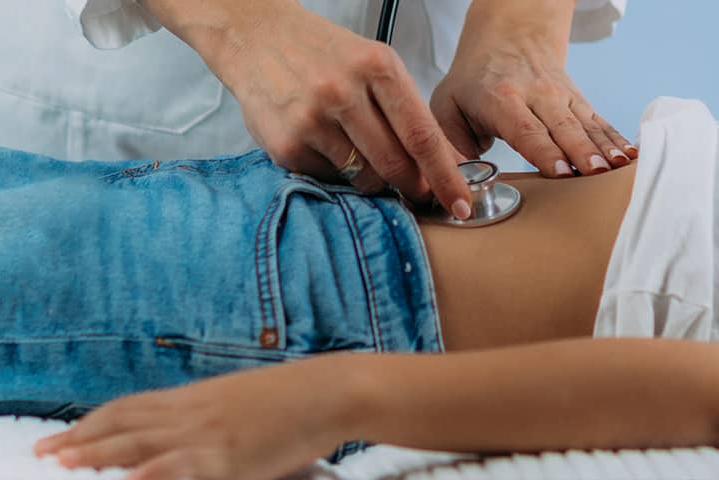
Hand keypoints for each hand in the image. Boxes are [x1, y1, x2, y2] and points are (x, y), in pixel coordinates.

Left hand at [31, 357, 363, 479]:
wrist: (330, 391)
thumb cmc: (292, 401)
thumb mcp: (239, 404)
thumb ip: (207, 417)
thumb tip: (179, 435)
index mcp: (194, 399)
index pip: (129, 408)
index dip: (90, 423)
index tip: (57, 436)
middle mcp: (192, 412)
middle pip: (124, 424)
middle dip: (79, 440)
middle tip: (40, 453)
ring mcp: (208, 434)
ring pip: (141, 444)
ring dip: (98, 453)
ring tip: (63, 464)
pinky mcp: (229, 455)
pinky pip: (180, 466)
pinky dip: (151, 472)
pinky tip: (130, 478)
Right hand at [144, 0, 475, 217]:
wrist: (255, 37)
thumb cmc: (325, 54)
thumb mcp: (374, 65)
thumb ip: (408, 110)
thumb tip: (447, 163)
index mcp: (377, 67)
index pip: (423, 135)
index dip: (446, 177)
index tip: (462, 204)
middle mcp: (344, 92)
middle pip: (397, 164)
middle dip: (414, 186)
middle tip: (417, 191)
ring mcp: (312, 119)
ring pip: (365, 177)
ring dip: (374, 179)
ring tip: (359, 152)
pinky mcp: (286, 144)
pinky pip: (330, 178)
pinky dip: (336, 172)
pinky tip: (324, 144)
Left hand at [430, 0, 636, 177]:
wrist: (508, 36)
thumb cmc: (474, 80)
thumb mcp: (447, 107)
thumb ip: (452, 147)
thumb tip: (461, 185)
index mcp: (501, 99)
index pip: (525, 128)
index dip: (543, 150)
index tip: (560, 170)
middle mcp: (537, 95)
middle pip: (563, 128)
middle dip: (581, 152)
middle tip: (595, 173)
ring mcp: (563, 97)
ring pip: (586, 125)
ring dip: (604, 147)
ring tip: (618, 167)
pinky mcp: (579, 101)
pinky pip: (600, 122)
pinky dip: (616, 139)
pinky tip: (630, 156)